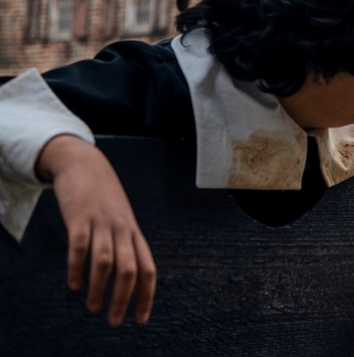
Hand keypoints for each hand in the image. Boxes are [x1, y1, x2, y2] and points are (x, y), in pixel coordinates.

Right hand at [35, 135, 156, 326]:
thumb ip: (123, 245)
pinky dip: (77, 267)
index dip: (147, 295)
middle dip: (124, 299)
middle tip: (115, 321)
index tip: (141, 319)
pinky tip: (73, 284)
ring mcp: (102, 222)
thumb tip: (123, 278)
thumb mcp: (120, 221)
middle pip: (130, 269)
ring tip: (93, 307)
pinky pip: (80, 245)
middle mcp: (122, 229)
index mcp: (134, 233)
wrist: (86, 164)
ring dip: (99, 287)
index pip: (148, 268)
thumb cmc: (104, 198)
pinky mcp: (80, 216)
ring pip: (106, 260)